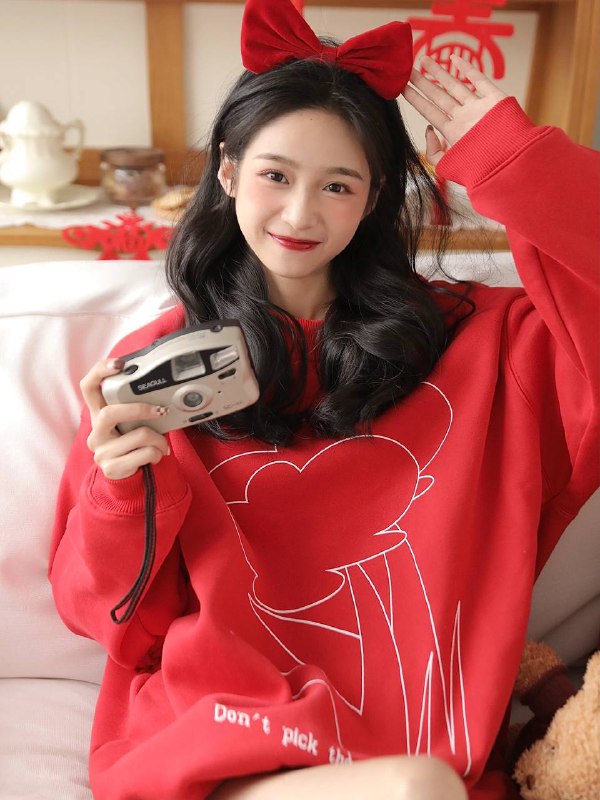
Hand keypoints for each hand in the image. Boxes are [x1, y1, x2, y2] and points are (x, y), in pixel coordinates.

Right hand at [81, 359, 170, 480]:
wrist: (129, 477)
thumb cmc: (134, 444)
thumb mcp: (132, 423)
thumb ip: (136, 408)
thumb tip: (163, 393)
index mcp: (98, 414)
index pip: (88, 387)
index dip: (100, 372)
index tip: (119, 364)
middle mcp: (95, 432)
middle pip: (109, 413)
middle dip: (140, 410)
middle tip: (160, 411)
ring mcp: (101, 451)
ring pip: (138, 435)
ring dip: (158, 439)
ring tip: (162, 444)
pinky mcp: (111, 468)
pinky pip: (144, 454)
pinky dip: (157, 453)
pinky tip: (157, 455)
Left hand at [402, 54, 506, 166]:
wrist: (510, 165)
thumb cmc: (481, 169)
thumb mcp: (450, 166)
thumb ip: (434, 152)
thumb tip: (428, 129)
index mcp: (454, 132)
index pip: (429, 111)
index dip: (415, 98)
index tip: (400, 87)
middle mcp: (464, 118)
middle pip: (439, 96)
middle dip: (423, 82)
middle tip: (407, 69)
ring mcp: (479, 107)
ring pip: (455, 85)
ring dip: (439, 72)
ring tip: (423, 60)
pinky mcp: (495, 99)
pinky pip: (479, 80)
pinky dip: (467, 69)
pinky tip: (454, 59)